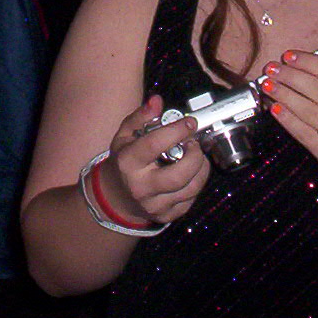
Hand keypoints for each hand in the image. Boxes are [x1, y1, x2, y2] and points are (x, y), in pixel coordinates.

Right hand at [101, 95, 210, 224]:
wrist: (116, 197)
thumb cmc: (124, 161)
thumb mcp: (125, 136)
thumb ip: (141, 117)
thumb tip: (157, 101)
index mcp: (128, 163)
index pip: (154, 145)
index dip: (176, 131)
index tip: (189, 122)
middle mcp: (140, 187)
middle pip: (178, 175)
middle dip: (194, 156)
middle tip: (194, 143)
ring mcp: (154, 205)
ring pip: (190, 189)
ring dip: (201, 169)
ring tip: (197, 156)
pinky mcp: (166, 216)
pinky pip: (191, 200)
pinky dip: (197, 183)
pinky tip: (191, 173)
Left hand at [258, 50, 317, 188]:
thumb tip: (298, 64)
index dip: (306, 62)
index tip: (286, 55)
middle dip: (290, 76)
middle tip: (270, 68)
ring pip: (308, 110)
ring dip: (283, 95)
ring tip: (267, 85)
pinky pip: (304, 133)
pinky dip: (287, 119)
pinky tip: (274, 108)